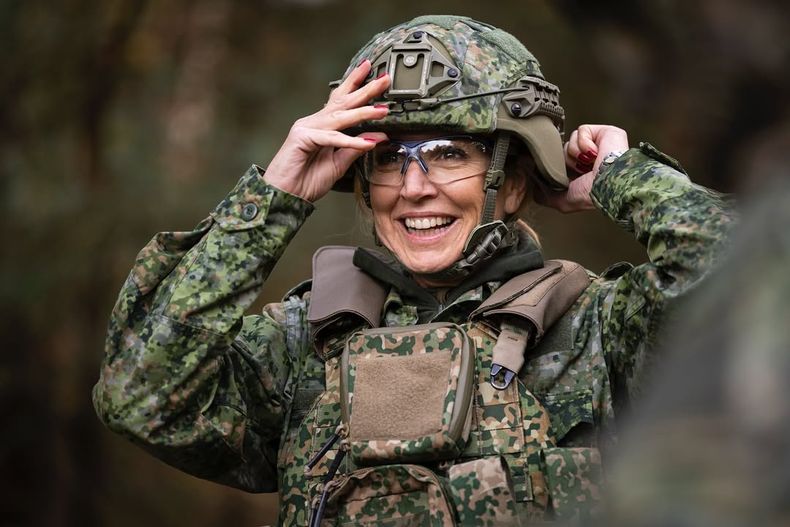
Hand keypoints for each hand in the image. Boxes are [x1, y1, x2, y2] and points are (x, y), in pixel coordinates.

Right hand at [264, 60, 389, 201]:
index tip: (371, 70)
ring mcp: (306, 127)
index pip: (341, 100)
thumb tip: (378, 136)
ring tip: (382, 110)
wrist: (285, 195)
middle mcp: (314, 122)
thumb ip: (355, 148)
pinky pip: (331, 138)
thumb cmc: (308, 180)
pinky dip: (350, 141)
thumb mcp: (338, 163)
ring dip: (363, 113)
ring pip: (340, 118)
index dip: (356, 85)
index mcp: (322, 125)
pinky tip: (367, 143)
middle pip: (343, 102)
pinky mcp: (302, 138)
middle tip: (385, 79)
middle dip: (365, 89)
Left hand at [535, 124, 628, 212]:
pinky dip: (584, 143)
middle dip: (567, 161)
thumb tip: (534, 190)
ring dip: (575, 154)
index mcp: (583, 172)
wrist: (609, 180)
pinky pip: (582, 131)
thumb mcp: (564, 201)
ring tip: (588, 163)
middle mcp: (590, 158)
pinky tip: (594, 153)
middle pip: (564, 150)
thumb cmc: (592, 193)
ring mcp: (597, 144)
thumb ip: (547, 196)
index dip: (558, 165)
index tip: (557, 171)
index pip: (561, 162)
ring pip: (571, 140)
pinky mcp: (604, 131)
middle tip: (578, 170)